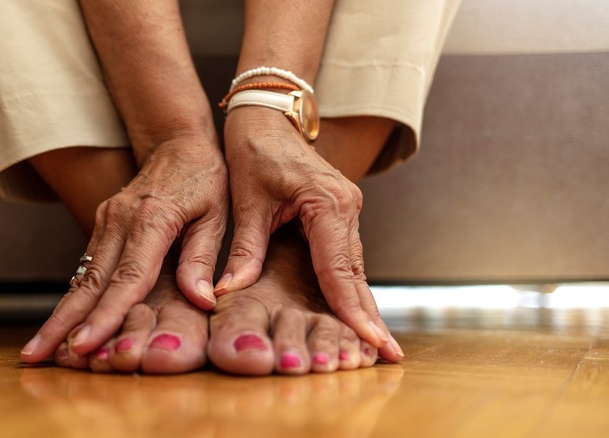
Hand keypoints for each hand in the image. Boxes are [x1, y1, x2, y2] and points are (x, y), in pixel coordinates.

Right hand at [21, 138, 227, 361]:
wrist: (178, 142)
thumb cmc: (205, 179)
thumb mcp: (217, 215)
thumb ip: (203, 258)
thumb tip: (201, 301)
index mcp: (152, 220)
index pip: (127, 277)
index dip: (106, 315)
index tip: (85, 345)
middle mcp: (120, 221)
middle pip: (90, 282)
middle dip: (63, 323)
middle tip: (37, 355)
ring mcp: (106, 221)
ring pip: (81, 276)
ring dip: (59, 314)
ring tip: (38, 348)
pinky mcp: (102, 224)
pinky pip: (86, 267)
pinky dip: (73, 297)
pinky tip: (59, 323)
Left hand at [218, 108, 399, 359]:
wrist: (269, 117)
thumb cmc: (254, 151)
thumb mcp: (246, 201)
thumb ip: (244, 248)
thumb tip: (231, 291)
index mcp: (326, 202)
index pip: (339, 268)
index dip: (351, 308)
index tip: (370, 341)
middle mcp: (346, 207)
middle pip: (356, 273)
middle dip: (368, 316)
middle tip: (388, 356)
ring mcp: (348, 209)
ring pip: (355, 268)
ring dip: (362, 304)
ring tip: (376, 345)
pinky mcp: (340, 213)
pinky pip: (347, 257)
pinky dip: (350, 286)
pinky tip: (355, 313)